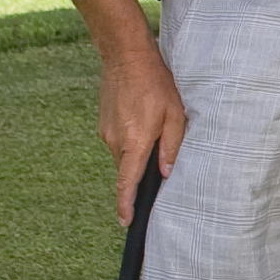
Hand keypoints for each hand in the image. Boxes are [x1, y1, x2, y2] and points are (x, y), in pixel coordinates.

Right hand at [97, 44, 188, 223]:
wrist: (125, 56)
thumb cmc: (156, 84)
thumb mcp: (175, 115)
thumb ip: (171, 146)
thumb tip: (166, 173)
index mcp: (134, 142)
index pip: (126, 183)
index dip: (126, 205)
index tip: (126, 222)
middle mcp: (115, 141)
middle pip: (127, 170)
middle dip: (140, 175)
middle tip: (159, 166)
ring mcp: (106, 132)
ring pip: (124, 155)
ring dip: (138, 152)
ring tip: (155, 131)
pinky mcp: (104, 123)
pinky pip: (119, 141)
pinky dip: (132, 140)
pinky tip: (144, 121)